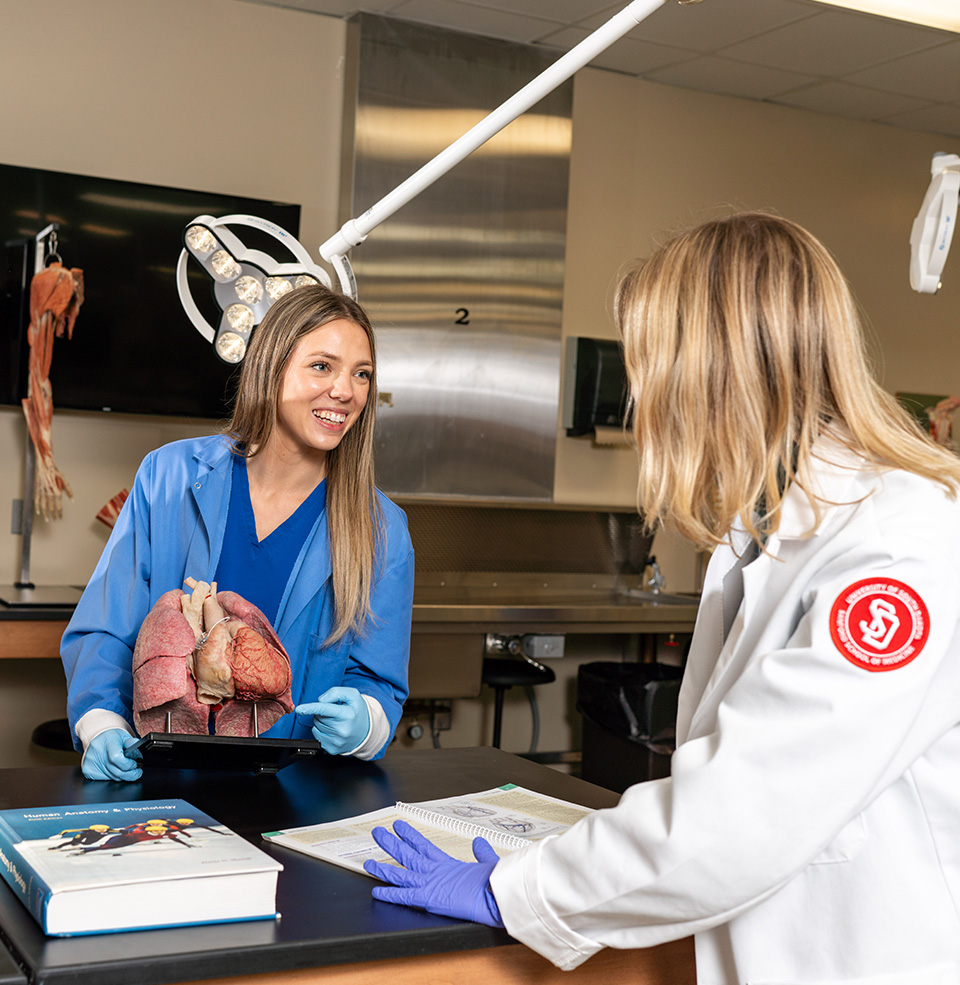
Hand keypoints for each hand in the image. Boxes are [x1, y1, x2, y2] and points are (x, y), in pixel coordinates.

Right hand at [82, 729, 141, 781]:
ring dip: (123, 776)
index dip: (129, 764)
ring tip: (128, 769)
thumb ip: (133, 746)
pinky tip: (116, 769)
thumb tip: (139, 758)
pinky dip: (113, 776)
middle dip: (130, 773)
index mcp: (108, 741)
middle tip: (137, 771)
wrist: (98, 737)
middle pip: (116, 771)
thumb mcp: (125, 737)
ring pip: (112, 778)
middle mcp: (96, 752)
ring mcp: (90, 762)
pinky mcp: (87, 771)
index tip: (135, 764)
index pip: (117, 758)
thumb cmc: (113, 738)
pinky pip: (105, 779)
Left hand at [295, 687, 370, 754]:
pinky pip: (316, 735)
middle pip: (318, 715)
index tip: (299, 709)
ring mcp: (336, 741)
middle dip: (322, 711)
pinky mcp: (331, 749)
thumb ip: (335, 692)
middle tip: (335, 712)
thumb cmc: (357, 711)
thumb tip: (320, 701)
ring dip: (322, 720)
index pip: (325, 709)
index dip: (311, 708)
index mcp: (348, 714)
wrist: (366, 732)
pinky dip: (321, 730)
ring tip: (335, 720)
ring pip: (316, 725)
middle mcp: (342, 729)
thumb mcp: (352, 695)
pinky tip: (332, 729)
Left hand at [364, 820, 502, 926]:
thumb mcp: (489, 863)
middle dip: (391, 843)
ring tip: (368, 862)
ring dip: (383, 868)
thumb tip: (479, 842)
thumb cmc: (495, 882)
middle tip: (378, 833)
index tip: (399, 826)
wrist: (496, 894)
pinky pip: (404, 896)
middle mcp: (435, 871)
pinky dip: (389, 894)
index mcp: (449, 864)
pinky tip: (376, 892)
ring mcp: (430, 883)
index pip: (424, 846)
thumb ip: (481, 853)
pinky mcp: (428, 898)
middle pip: (407, 855)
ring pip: (400, 874)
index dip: (410, 836)